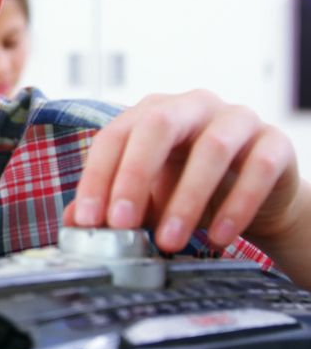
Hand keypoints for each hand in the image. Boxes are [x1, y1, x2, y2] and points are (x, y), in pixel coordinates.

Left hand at [64, 90, 303, 255]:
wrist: (257, 198)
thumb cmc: (190, 188)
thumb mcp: (146, 197)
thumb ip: (111, 204)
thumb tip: (75, 222)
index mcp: (152, 113)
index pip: (114, 136)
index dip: (98, 177)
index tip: (90, 219)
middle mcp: (192, 107)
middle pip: (157, 126)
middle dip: (133, 176)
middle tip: (122, 224)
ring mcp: (236, 119)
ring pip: (211, 149)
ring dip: (186, 200)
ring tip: (169, 242)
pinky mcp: (274, 142)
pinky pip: (258, 168)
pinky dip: (237, 206)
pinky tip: (219, 236)